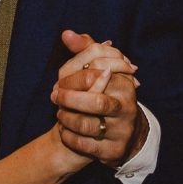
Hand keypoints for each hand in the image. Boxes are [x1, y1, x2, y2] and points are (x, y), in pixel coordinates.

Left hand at [51, 32, 144, 167]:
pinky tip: (65, 131)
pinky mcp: (114, 150)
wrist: (122, 133)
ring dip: (67, 119)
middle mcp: (127, 107)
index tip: (58, 83)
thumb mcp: (100, 69)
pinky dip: (70, 137)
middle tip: (55, 98)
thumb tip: (66, 34)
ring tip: (59, 114)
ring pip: (88, 125)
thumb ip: (85, 50)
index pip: (97, 74)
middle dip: (70, 100)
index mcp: (125, 83)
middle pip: (96, 102)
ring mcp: (122, 130)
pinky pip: (86, 145)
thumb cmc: (106, 93)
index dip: (73, 79)